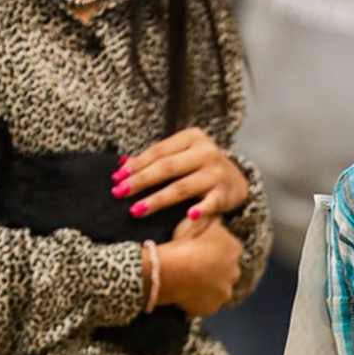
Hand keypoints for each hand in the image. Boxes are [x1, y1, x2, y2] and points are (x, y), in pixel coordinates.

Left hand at [113, 127, 248, 231]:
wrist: (237, 180)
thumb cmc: (200, 167)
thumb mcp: (182, 156)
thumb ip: (157, 159)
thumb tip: (121, 165)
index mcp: (193, 138)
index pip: (158, 151)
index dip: (136, 164)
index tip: (116, 177)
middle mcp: (206, 153)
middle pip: (167, 168)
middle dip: (141, 181)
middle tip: (119, 193)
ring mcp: (217, 174)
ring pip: (182, 187)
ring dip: (157, 200)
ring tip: (136, 210)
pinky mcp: (225, 194)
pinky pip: (210, 204)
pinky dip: (200, 211)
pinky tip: (188, 216)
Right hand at [153, 217, 242, 315]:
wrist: (170, 269)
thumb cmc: (184, 243)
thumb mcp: (198, 221)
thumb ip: (212, 218)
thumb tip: (218, 214)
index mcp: (234, 249)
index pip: (229, 249)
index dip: (214, 250)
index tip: (200, 251)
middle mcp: (235, 271)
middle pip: (226, 271)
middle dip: (214, 270)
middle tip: (194, 267)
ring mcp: (224, 292)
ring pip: (218, 289)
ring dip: (208, 286)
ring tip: (189, 281)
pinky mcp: (212, 307)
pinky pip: (206, 304)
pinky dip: (198, 300)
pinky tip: (185, 294)